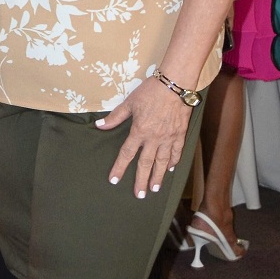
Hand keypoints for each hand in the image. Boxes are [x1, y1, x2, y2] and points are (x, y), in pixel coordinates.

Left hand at [96, 78, 193, 198]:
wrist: (175, 84)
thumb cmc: (151, 91)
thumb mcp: (130, 103)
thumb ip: (115, 117)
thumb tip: (99, 125)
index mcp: (139, 131)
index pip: (127, 154)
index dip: (119, 168)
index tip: (114, 180)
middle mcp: (154, 138)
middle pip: (146, 164)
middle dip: (142, 180)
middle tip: (140, 195)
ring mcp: (168, 137)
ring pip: (162, 162)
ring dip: (158, 176)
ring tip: (155, 188)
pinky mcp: (180, 134)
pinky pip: (177, 151)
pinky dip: (174, 161)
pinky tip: (170, 169)